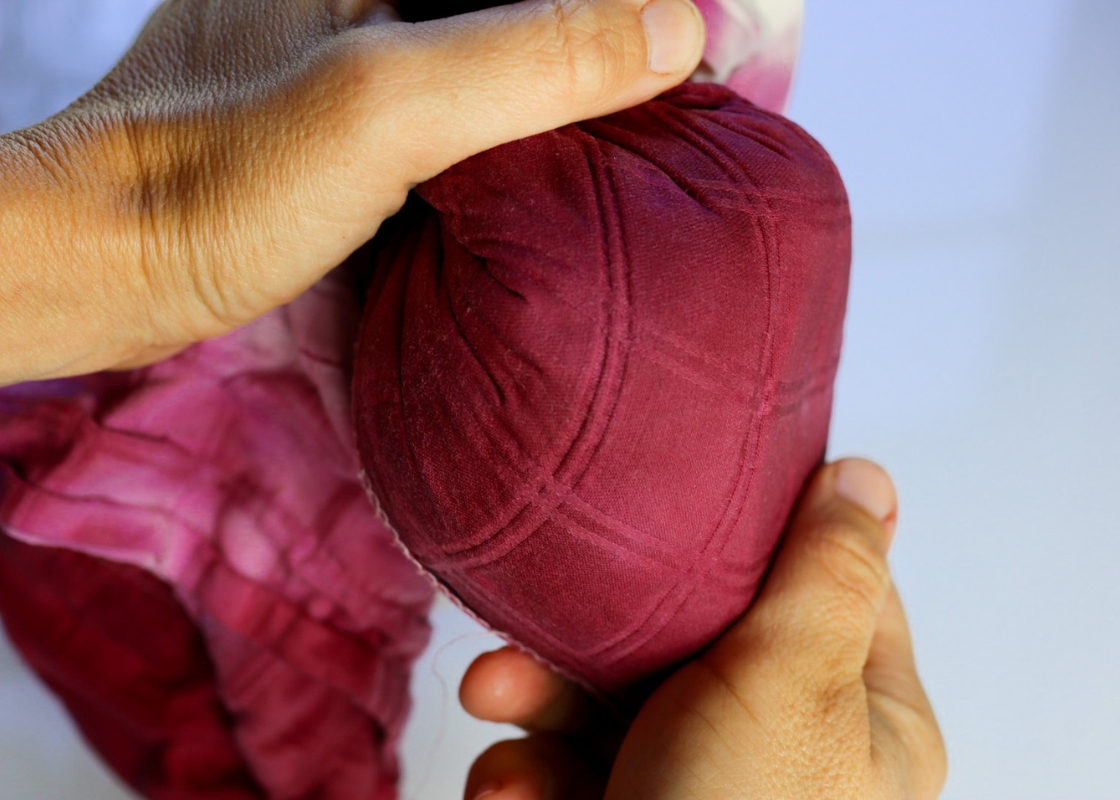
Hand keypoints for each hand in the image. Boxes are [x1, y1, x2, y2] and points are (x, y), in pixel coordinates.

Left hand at [0, 0, 703, 383]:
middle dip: (619, 27)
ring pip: (509, 30)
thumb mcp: (385, 107)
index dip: (635, 1)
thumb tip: (684, 30)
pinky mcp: (363, 93)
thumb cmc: (217, 183)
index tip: (709, 47)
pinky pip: (479, 80)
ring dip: (582, 64)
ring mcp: (369, 29)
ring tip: (661, 108)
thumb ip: (531, 55)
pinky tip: (572, 146)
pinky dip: (535, 108)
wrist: (108, 262)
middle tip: (700, 78)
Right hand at [458, 458, 946, 798]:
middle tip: (542, 621)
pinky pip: (572, 772)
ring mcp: (702, 791)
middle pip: (692, 639)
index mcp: (857, 713)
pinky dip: (527, 775)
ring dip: (540, 699)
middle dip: (602, 629)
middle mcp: (782, 749)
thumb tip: (865, 478)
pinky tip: (507, 788)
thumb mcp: (791, 686)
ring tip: (494, 697)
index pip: (822, 587)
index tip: (689, 499)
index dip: (755, 536)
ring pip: (615, 702)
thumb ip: (826, 576)